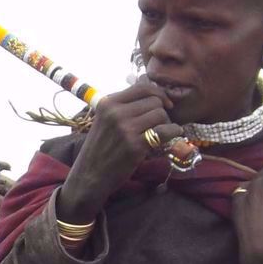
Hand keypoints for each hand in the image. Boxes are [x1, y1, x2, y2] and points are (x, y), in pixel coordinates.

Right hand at [58, 79, 179, 223]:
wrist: (89, 176)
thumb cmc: (100, 148)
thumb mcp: (104, 120)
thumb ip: (123, 106)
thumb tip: (154, 93)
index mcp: (107, 103)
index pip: (142, 87)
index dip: (158, 93)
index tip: (164, 103)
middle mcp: (115, 113)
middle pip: (154, 101)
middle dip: (161, 111)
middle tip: (157, 125)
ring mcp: (125, 129)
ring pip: (160, 114)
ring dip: (165, 123)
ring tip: (157, 134)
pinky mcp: (135, 145)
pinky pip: (165, 130)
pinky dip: (173, 132)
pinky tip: (170, 137)